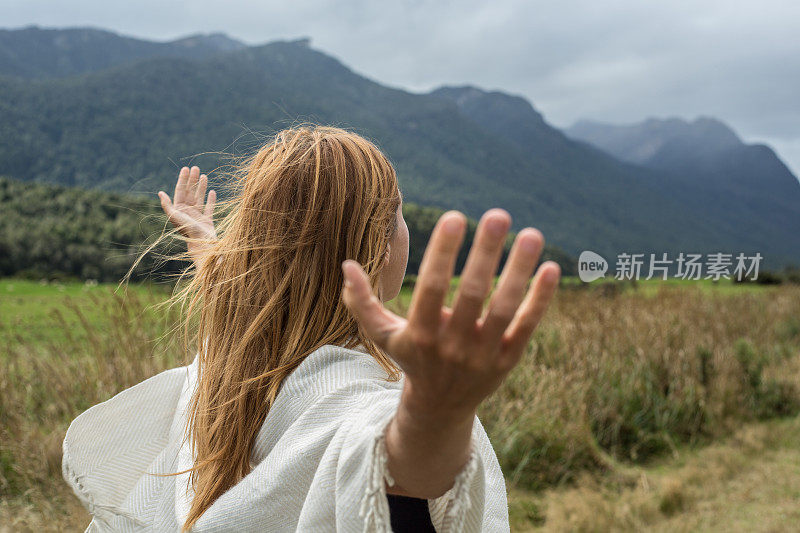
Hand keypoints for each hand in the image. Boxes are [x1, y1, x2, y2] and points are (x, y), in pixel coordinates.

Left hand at [158, 166, 216, 261]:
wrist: (202, 243)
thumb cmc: (187, 229)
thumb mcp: (174, 216)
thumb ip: (167, 205)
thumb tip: (160, 193)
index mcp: (179, 209)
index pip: (181, 191)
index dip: (183, 179)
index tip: (186, 168)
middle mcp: (187, 211)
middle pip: (190, 192)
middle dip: (192, 180)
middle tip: (196, 168)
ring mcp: (198, 215)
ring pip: (199, 197)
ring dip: (201, 186)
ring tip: (204, 176)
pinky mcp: (207, 220)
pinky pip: (209, 207)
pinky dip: (211, 199)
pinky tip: (212, 191)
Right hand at [341, 209, 560, 496]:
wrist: (440, 408)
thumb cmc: (411, 358)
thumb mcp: (382, 334)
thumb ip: (361, 301)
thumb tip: (346, 263)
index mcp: (420, 334)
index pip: (433, 289)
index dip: (443, 253)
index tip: (455, 215)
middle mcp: (453, 346)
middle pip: (473, 294)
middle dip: (485, 253)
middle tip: (498, 214)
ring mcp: (483, 355)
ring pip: (505, 308)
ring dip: (519, 271)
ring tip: (531, 233)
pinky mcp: (508, 360)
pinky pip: (527, 326)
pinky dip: (540, 299)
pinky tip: (552, 267)